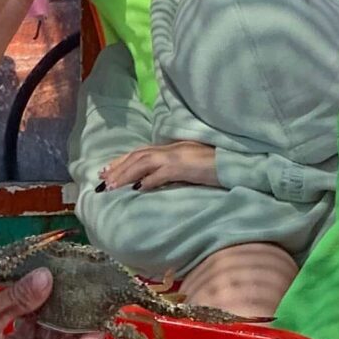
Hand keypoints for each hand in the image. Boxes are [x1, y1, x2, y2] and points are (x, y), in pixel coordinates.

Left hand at [101, 140, 220, 190]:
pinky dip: (148, 180)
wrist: (237, 161)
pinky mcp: (185, 166)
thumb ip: (173, 170)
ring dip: (126, 174)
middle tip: (100, 181)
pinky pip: (162, 172)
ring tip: (111, 187)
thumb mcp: (191, 166)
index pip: (141, 152)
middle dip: (117, 168)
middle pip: (138, 155)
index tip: (105, 170)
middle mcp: (172, 149)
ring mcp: (178, 156)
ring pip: (144, 162)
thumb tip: (152, 181)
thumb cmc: (217, 166)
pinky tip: (137, 189)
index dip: (122, 161)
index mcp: (172, 149)